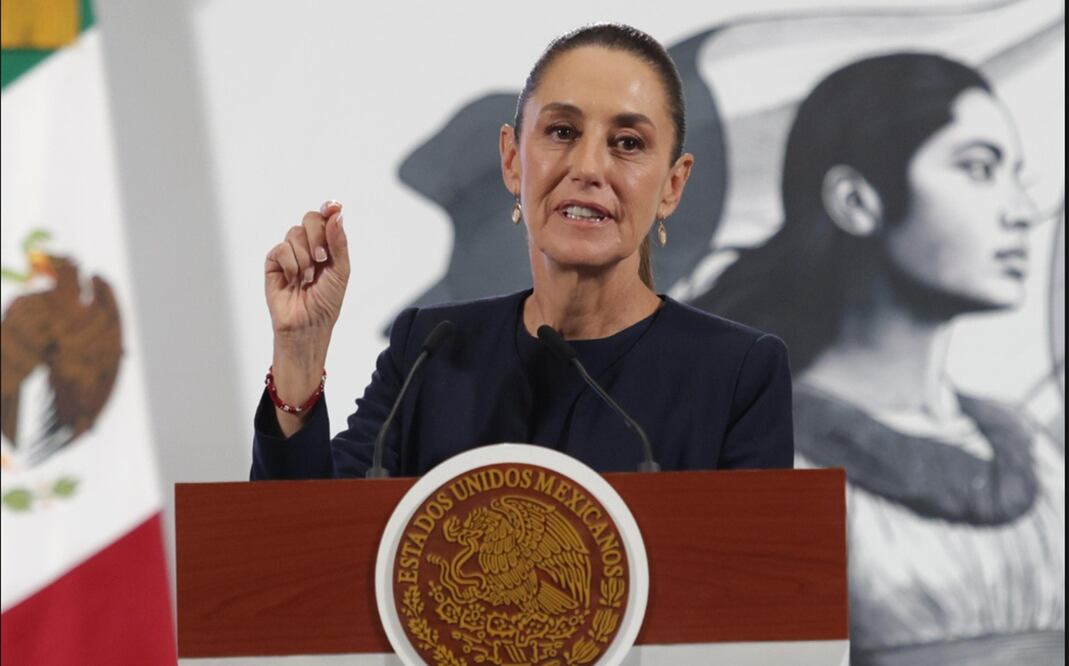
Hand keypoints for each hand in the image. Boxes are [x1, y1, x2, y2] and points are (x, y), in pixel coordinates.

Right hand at [265, 200, 349, 342]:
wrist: (308, 324)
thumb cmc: (326, 301)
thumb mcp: (340, 270)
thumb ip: (338, 242)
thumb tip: (336, 214)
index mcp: (327, 246)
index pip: (326, 218)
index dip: (329, 209)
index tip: (333, 207)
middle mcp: (309, 246)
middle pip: (310, 220)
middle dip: (317, 238)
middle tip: (322, 259)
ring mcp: (290, 253)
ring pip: (295, 234)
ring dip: (305, 258)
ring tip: (308, 278)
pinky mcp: (273, 262)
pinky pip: (281, 249)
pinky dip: (290, 265)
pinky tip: (293, 280)